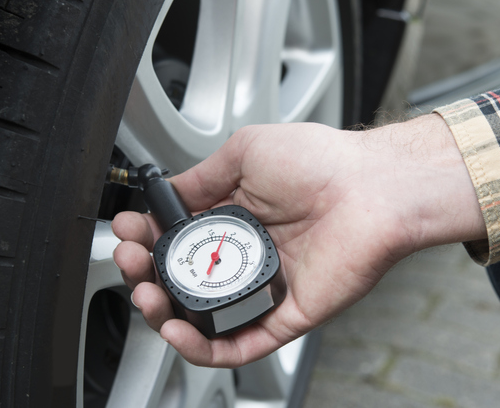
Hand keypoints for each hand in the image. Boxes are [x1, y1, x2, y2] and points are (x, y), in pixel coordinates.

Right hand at [112, 115, 484, 367]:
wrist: (372, 189)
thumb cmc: (324, 163)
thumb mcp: (247, 152)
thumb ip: (203, 175)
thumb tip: (168, 192)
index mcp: (238, 214)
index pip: (178, 236)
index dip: (147, 237)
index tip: (126, 230)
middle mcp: (249, 252)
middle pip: (183, 280)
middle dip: (146, 274)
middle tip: (130, 261)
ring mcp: (265, 286)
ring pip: (204, 316)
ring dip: (165, 314)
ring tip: (146, 295)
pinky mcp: (285, 315)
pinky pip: (238, 344)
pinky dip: (202, 347)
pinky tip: (176, 330)